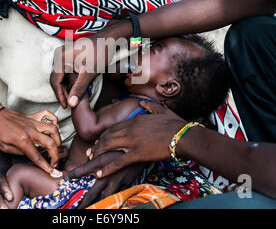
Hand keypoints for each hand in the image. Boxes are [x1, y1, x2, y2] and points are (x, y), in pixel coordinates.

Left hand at [0, 108, 61, 173]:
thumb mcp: (4, 148)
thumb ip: (19, 152)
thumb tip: (31, 155)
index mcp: (22, 140)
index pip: (37, 156)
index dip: (46, 166)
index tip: (52, 172)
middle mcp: (30, 130)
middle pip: (50, 143)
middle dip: (56, 155)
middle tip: (55, 162)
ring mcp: (33, 122)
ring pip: (53, 128)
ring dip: (58, 139)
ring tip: (56, 146)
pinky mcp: (33, 117)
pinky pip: (48, 114)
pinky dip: (54, 119)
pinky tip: (54, 126)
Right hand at [50, 34, 115, 108]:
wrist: (108, 38)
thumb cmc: (100, 53)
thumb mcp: (89, 73)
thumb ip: (79, 88)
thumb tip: (71, 104)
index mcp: (61, 58)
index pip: (55, 81)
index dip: (59, 95)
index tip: (66, 106)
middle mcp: (59, 54)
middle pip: (55, 78)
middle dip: (61, 91)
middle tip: (69, 103)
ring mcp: (63, 53)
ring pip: (59, 74)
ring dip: (64, 86)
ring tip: (72, 96)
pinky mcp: (69, 53)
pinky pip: (64, 69)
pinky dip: (68, 79)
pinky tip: (75, 85)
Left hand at [66, 151, 146, 208]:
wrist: (141, 149)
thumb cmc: (123, 145)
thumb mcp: (109, 145)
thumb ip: (97, 150)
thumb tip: (88, 153)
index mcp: (99, 162)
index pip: (82, 170)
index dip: (72, 175)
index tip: (64, 180)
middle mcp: (106, 174)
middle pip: (92, 193)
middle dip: (84, 203)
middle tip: (78, 209)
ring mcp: (116, 181)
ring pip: (104, 198)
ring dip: (97, 205)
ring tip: (91, 210)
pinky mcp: (125, 184)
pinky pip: (117, 194)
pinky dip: (112, 200)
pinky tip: (108, 203)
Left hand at [69, 101, 185, 178]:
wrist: (183, 136)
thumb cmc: (175, 124)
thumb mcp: (161, 110)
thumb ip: (150, 106)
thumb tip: (142, 103)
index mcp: (135, 120)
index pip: (114, 127)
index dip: (104, 135)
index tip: (99, 141)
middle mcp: (130, 129)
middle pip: (107, 136)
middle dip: (98, 145)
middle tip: (91, 152)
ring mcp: (132, 141)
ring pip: (108, 147)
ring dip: (98, 154)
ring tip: (92, 161)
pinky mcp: (137, 153)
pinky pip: (118, 162)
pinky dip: (107, 168)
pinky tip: (100, 173)